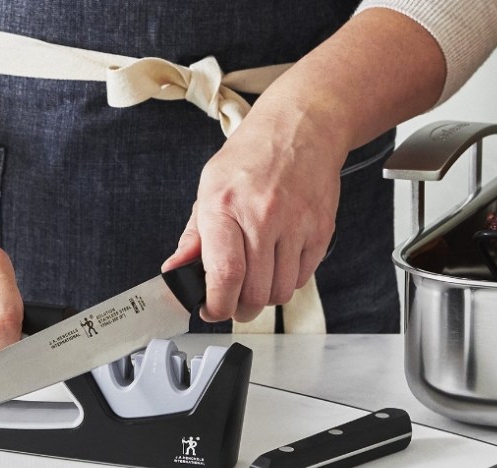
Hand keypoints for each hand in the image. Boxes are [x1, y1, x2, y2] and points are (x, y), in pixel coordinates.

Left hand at [162, 107, 343, 322]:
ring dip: (264, 298)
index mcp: (226, 206)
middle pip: (254, 292)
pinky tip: (277, 266)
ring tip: (254, 283)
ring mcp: (296, 224)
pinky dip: (288, 282)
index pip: (224, 275)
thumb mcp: (209, 189)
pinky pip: (303, 277)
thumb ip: (194, 236)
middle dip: (239, 310)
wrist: (301, 128)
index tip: (211, 310)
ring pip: (281, 291)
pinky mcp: (321, 230)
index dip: (217, 305)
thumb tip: (175, 270)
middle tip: (232, 305)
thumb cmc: (252, 158)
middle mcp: (263, 216)